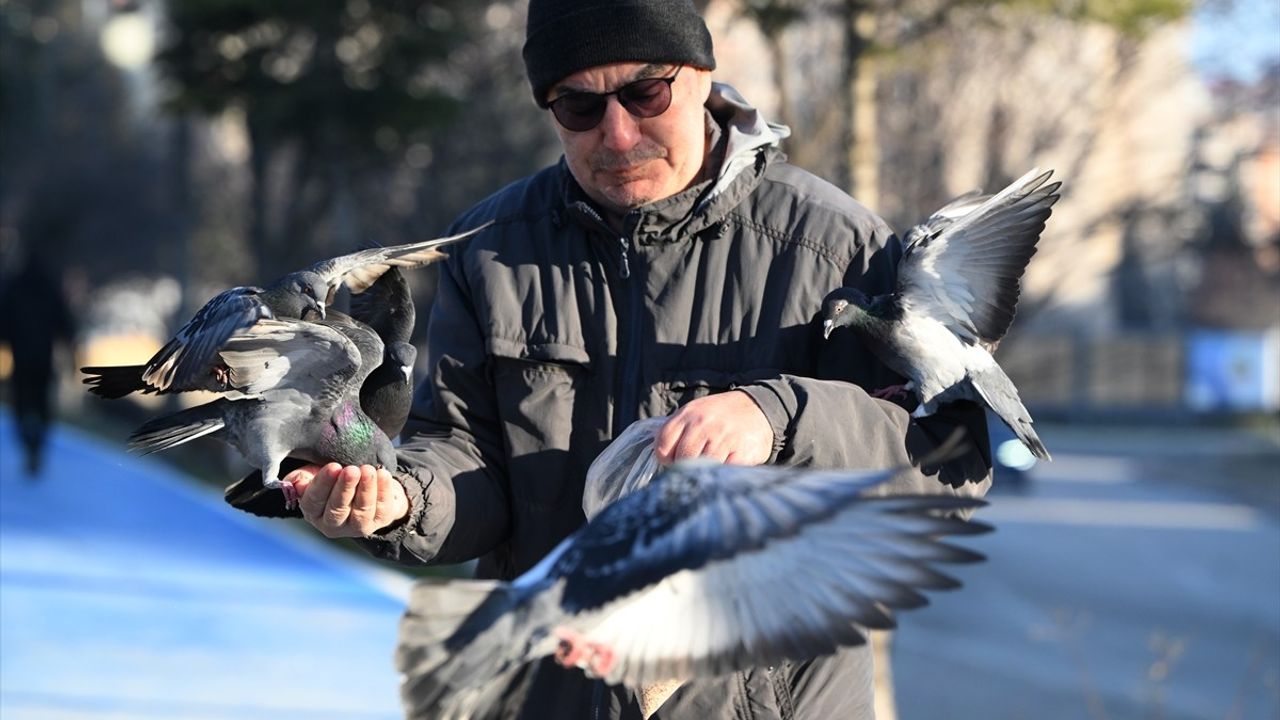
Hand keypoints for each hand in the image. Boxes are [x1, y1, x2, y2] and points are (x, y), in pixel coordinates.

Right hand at [284, 463, 408, 537]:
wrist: (362, 483)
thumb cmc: (332, 478)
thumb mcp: (312, 474)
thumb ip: (300, 478)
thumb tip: (297, 484)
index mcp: (313, 512)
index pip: (314, 501)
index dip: (323, 484)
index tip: (333, 467)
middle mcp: (333, 525)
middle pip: (337, 510)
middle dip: (345, 489)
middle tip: (351, 470)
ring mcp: (357, 527)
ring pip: (361, 511)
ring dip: (365, 489)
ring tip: (367, 469)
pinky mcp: (378, 521)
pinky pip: (382, 508)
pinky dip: (383, 490)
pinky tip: (382, 473)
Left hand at [653, 390, 772, 465]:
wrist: (759, 407)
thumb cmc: (721, 415)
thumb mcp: (696, 413)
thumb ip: (678, 431)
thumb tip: (662, 458)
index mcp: (688, 415)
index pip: (663, 445)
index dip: (666, 459)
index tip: (674, 461)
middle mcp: (704, 425)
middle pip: (682, 459)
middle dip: (686, 468)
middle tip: (695, 467)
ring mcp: (723, 438)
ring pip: (702, 467)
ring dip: (705, 472)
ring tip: (712, 466)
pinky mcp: (742, 452)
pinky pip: (724, 471)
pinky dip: (723, 473)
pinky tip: (727, 464)